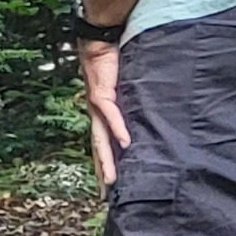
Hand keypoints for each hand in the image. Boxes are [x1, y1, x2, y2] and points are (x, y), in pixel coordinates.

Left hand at [80, 39, 130, 188]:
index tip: (106, 185)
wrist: (98, 40)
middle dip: (101, 172)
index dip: (102, 164)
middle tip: (104, 195)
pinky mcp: (102, 93)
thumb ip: (126, 102)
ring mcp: (96, 105)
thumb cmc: (109, 62)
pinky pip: (111, 114)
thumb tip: (140, 114)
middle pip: (98, 148)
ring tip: (111, 179)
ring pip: (101, 138)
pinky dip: (118, 129)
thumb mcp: (120, 87)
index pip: (100, 144)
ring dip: (107, 159)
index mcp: (98, 114)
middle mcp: (95, 113)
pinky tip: (125, 143)